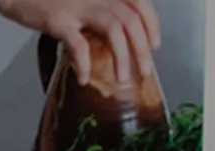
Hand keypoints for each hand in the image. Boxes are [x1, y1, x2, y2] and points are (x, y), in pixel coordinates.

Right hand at [0, 0, 159, 83]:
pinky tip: (83, 78)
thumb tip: (113, 35)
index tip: (154, 44)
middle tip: (144, 72)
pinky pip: (78, 44)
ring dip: (122, 56)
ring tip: (122, 79)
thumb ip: (98, 9)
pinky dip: (84, 64)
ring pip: (114, 29)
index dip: (152, 23)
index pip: (140, 1)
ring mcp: (79, 6)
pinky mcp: (59, 21)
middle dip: (142, 48)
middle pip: (131, 19)